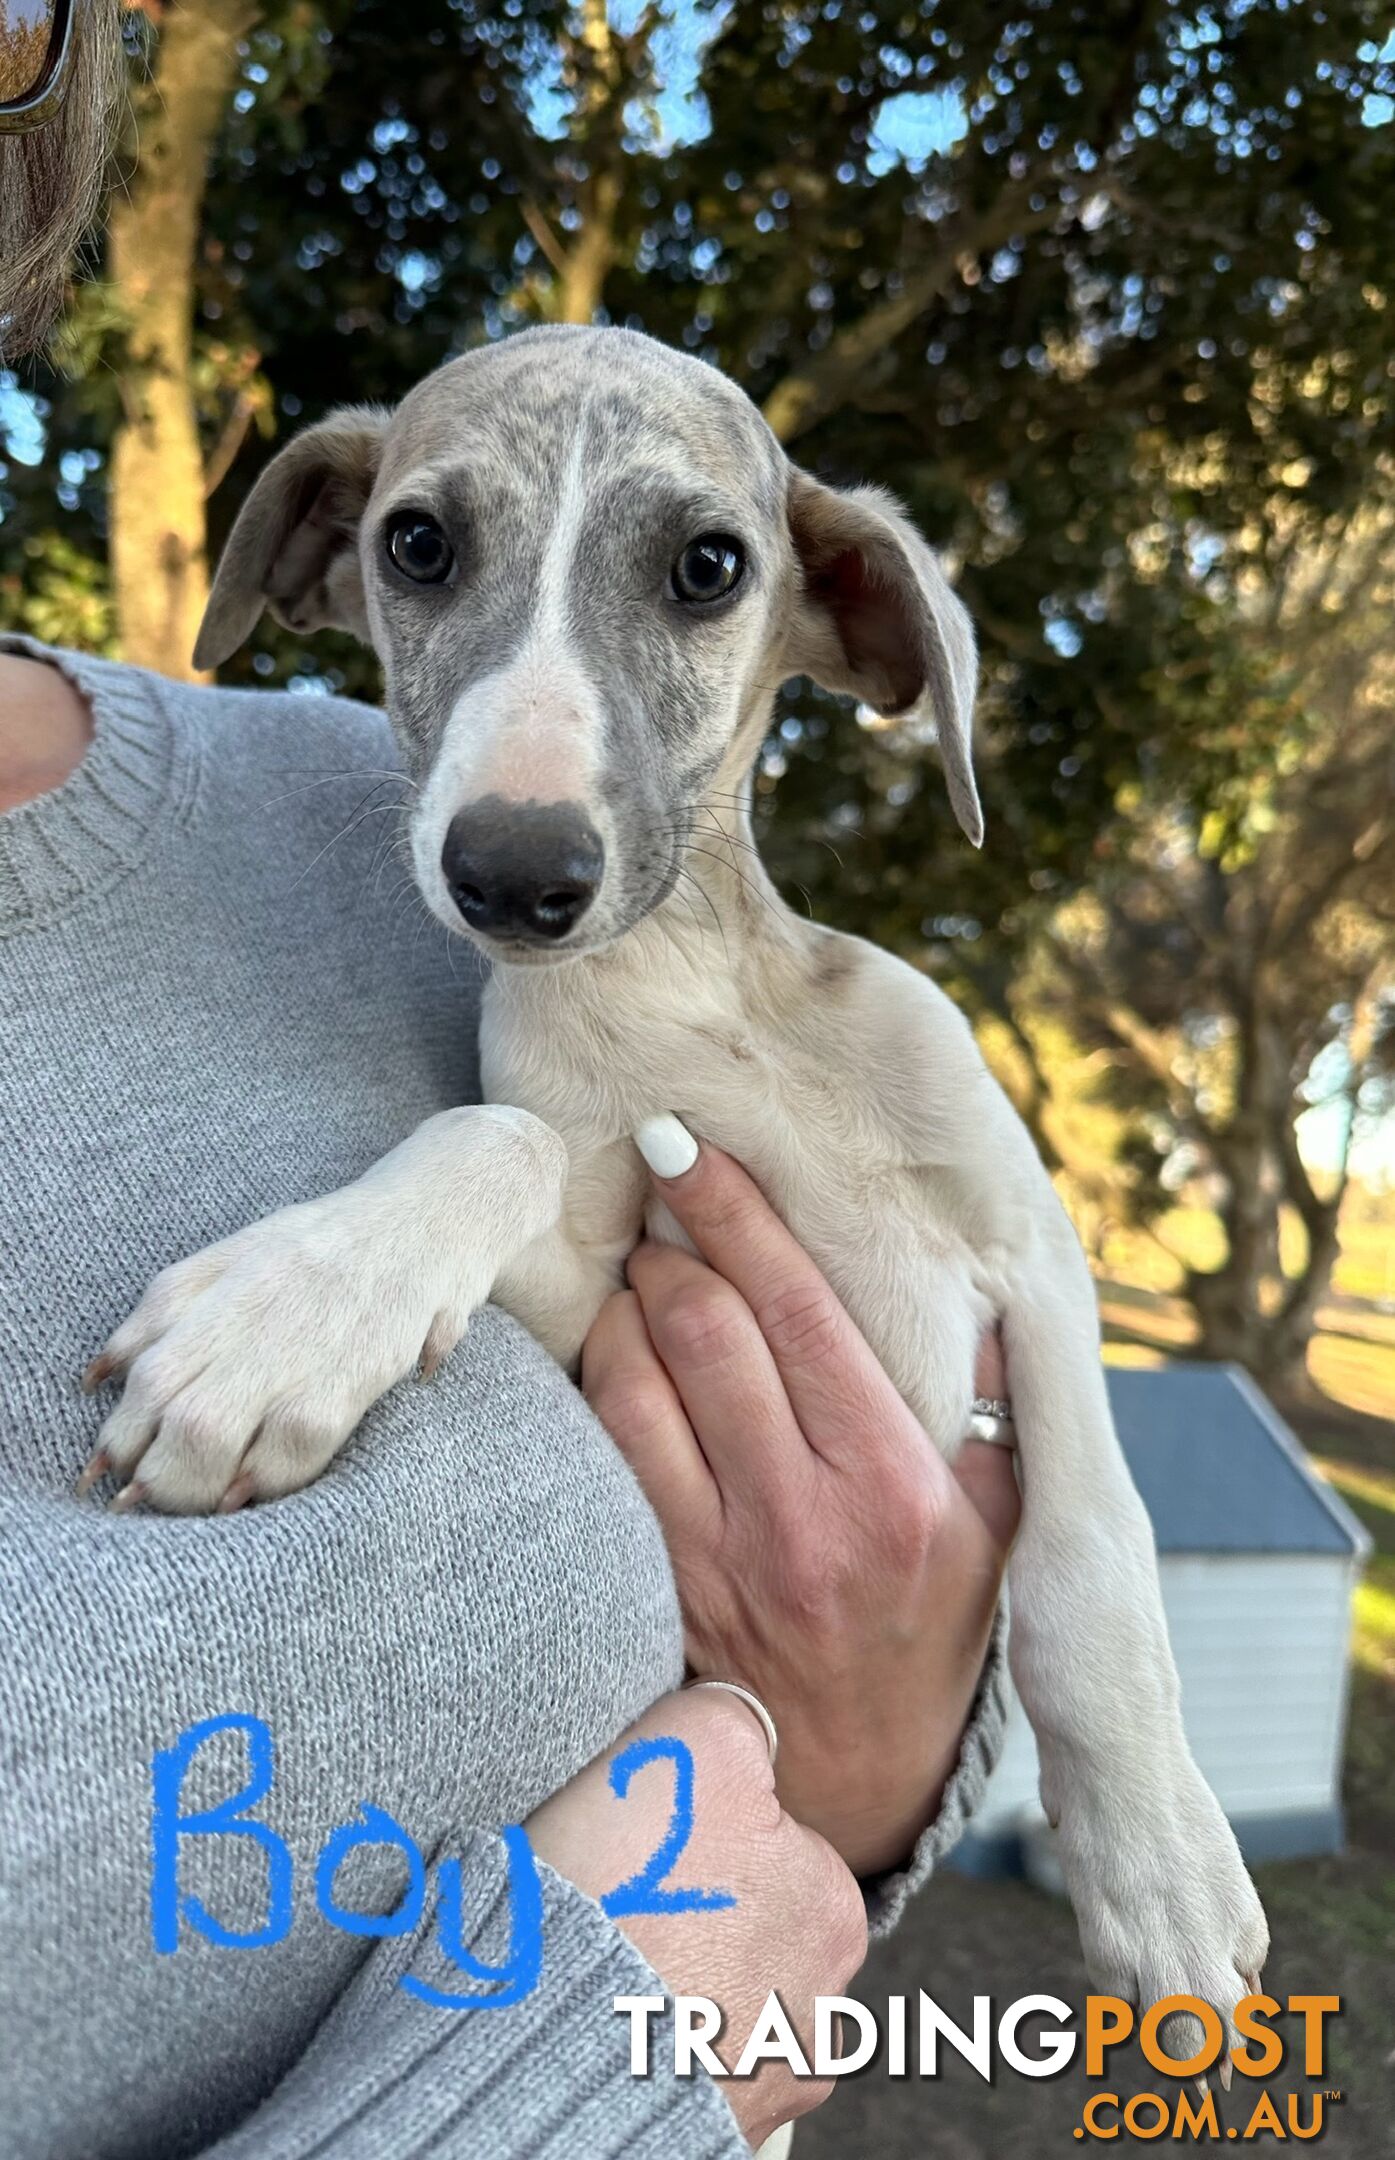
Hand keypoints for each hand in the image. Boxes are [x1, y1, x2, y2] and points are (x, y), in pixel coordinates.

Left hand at [78, 1105, 563, 1512]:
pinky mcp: (357, 1369)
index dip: (119, 1431)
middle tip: (144, 1500)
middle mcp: (253, 1307)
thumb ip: (164, 1310)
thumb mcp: (236, 1255)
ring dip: (192, 1485)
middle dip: (149, 1467)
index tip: (106, 1471)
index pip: (145, 1366)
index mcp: (218, 1278)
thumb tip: (95, 1378)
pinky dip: (264, 1481)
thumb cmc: (327, 1246)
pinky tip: (249, 1496)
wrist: (434, 1214)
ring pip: (214, 1430)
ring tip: (193, 1505)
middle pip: (169, 1402)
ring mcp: (304, 1340)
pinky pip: (294, 1444)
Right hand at [528, 1686, 864, 2147]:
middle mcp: (821, 2011)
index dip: (699, 1828)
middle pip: (751, 1924)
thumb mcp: (694, 1742)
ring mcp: (764, 2082)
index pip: (773, 1842)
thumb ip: (736, 1717)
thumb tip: (740, 1716)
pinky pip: (679, 2062)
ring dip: (671, 1980)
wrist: (543, 2047)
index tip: (648, 1838)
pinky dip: (645, 2041)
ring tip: (603, 1960)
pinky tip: (603, 2016)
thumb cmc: (626, 1897)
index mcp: (833, 1910)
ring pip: (716, 1998)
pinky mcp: (706, 2129)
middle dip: (693, 1910)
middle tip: (620, 1895)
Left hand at [582, 1129, 1019, 1877]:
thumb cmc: (934, 1626)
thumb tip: (982, 1288)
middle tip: (659, 1193)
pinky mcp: (659, 1583)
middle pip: (705, 1330)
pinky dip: (598, 1377)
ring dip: (623, 1303)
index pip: (801, 1314)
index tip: (691, 1147)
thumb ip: (994, 1406)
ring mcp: (718, 1556)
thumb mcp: (1002, 1524)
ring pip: (633, 1382)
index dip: (736, 1215)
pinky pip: (605, 1452)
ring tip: (639, 1269)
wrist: (853, 1778)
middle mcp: (802, 1517)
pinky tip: (611, 1344)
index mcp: (896, 1484)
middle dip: (669, 1240)